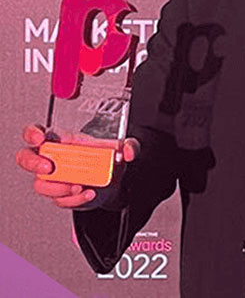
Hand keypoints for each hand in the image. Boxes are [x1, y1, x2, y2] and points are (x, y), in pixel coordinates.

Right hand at [14, 124, 138, 208]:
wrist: (115, 183)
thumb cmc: (109, 159)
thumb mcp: (123, 148)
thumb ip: (129, 145)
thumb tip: (128, 151)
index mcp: (61, 141)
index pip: (35, 133)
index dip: (32, 134)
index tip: (40, 138)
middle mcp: (52, 159)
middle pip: (26, 158)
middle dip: (33, 163)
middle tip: (49, 168)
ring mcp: (53, 178)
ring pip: (40, 184)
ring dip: (58, 187)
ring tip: (79, 185)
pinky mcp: (60, 196)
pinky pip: (59, 200)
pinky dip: (74, 199)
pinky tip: (88, 193)